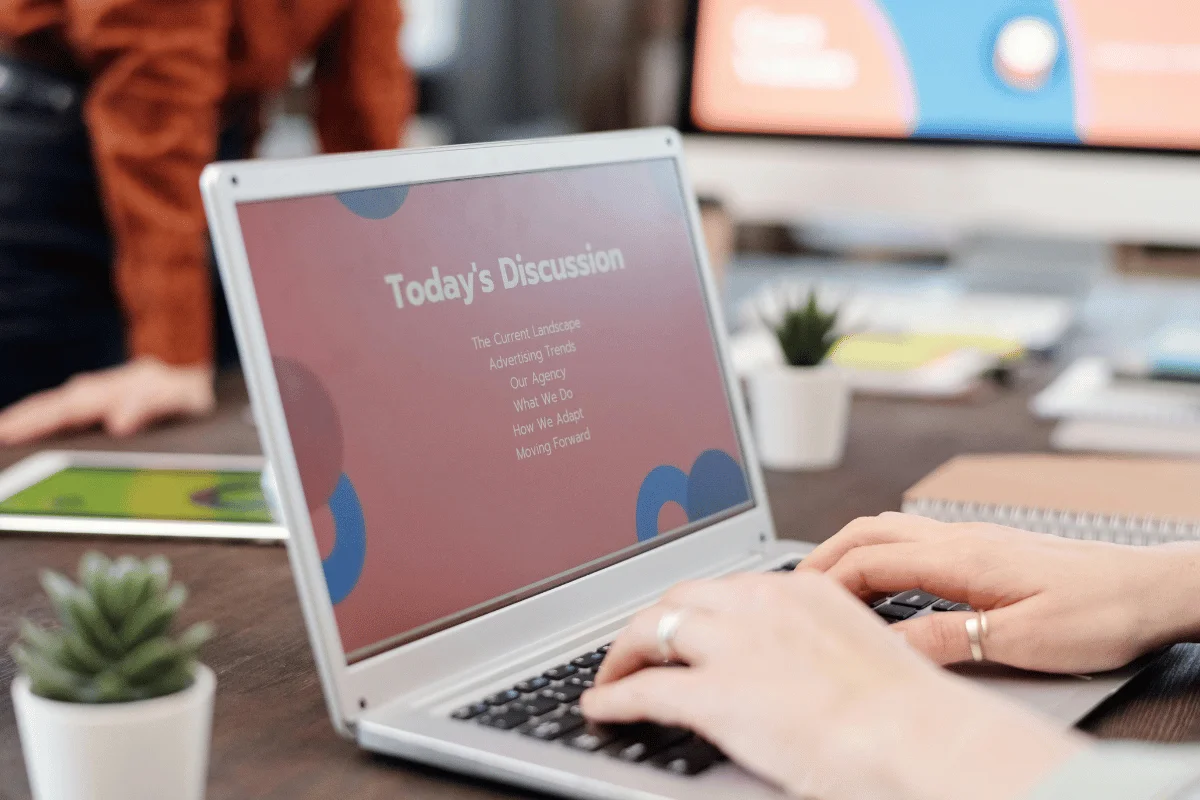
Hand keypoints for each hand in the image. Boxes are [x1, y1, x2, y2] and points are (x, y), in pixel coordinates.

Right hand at [0, 358, 215, 443]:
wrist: (197, 380)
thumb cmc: (186, 391)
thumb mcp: (178, 398)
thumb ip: (150, 405)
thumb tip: (119, 423)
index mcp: (114, 390)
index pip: (67, 409)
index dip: (38, 422)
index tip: (10, 432)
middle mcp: (99, 389)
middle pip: (52, 406)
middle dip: (21, 420)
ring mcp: (96, 393)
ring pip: (54, 405)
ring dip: (27, 417)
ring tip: (4, 431)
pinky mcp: (98, 400)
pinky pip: (64, 409)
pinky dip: (43, 416)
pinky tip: (30, 427)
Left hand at [582, 572, 1080, 799]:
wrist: (914, 736)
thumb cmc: (907, 711)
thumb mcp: (858, 652)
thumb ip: (816, 645)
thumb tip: (798, 669)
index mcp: (797, 590)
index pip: (727, 588)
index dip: (696, 608)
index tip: (685, 622)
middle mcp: (758, 604)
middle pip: (681, 599)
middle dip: (653, 621)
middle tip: (640, 644)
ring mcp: (732, 645)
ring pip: (651, 630)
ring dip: (623, 652)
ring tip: (612, 671)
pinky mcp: (712, 693)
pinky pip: (643, 689)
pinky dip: (613, 695)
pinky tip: (601, 706)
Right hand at [802, 512, 1199, 673]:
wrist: (1152, 588)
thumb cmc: (1099, 612)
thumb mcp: (1021, 640)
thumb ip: (948, 637)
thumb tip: (887, 646)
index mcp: (960, 557)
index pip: (868, 561)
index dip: (825, 584)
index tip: (797, 608)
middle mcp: (959, 538)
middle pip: (867, 532)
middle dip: (821, 557)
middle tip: (790, 588)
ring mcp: (971, 538)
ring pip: (888, 529)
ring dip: (848, 550)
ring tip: (824, 583)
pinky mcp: (986, 547)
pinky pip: (913, 538)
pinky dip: (879, 552)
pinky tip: (882, 579)